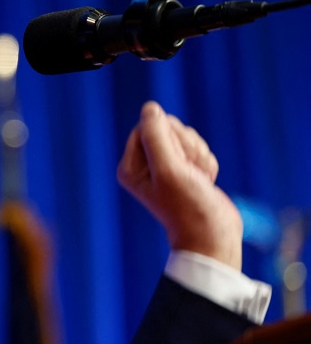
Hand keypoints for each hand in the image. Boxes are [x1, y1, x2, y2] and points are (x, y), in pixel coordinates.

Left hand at [117, 101, 242, 269]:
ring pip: (187, 138)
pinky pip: (199, 150)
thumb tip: (150, 108)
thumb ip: (157, 136)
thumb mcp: (169, 169)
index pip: (147, 126)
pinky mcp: (186, 171)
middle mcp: (144, 166)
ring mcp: (166, 168)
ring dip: (199, 156)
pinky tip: (205, 182)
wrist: (214, 235)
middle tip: (191, 172)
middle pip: (168, 128)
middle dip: (187, 146)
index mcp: (130, 166)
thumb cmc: (189, 206)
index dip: (169, 136)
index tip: (177, 160)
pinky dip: (207, 163)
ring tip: (199, 179)